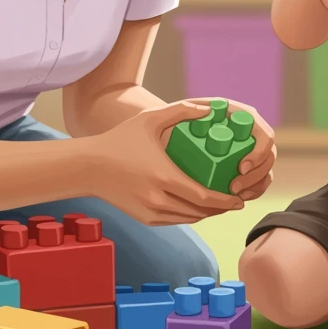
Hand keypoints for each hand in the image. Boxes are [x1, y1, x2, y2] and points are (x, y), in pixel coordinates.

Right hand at [92, 101, 245, 225]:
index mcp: (164, 178)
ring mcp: (149, 212)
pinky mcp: (143, 218)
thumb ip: (181, 111)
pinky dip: (189, 216)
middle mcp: (158, 199)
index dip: (224, 201)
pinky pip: (174, 221)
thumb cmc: (120, 140)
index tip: (239, 198)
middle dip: (220, 208)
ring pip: (187, 219)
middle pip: (199, 212)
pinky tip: (199, 207)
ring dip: (206, 214)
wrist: (89, 166)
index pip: (203, 197)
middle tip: (236, 201)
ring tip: (221, 204)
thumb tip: (209, 107)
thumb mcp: (150, 119)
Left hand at [183, 98, 275, 200]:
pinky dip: (253, 191)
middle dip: (255, 176)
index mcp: (243, 116)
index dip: (258, 153)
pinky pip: (260, 181)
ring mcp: (250, 149)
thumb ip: (189, 109)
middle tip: (233, 188)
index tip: (241, 168)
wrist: (172, 135)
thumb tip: (207, 111)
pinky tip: (239, 198)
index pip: (264, 135)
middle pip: (269, 155)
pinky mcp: (246, 166)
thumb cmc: (179, 121)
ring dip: (255, 186)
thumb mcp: (181, 112)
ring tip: (236, 196)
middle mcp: (251, 131)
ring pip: (266, 170)